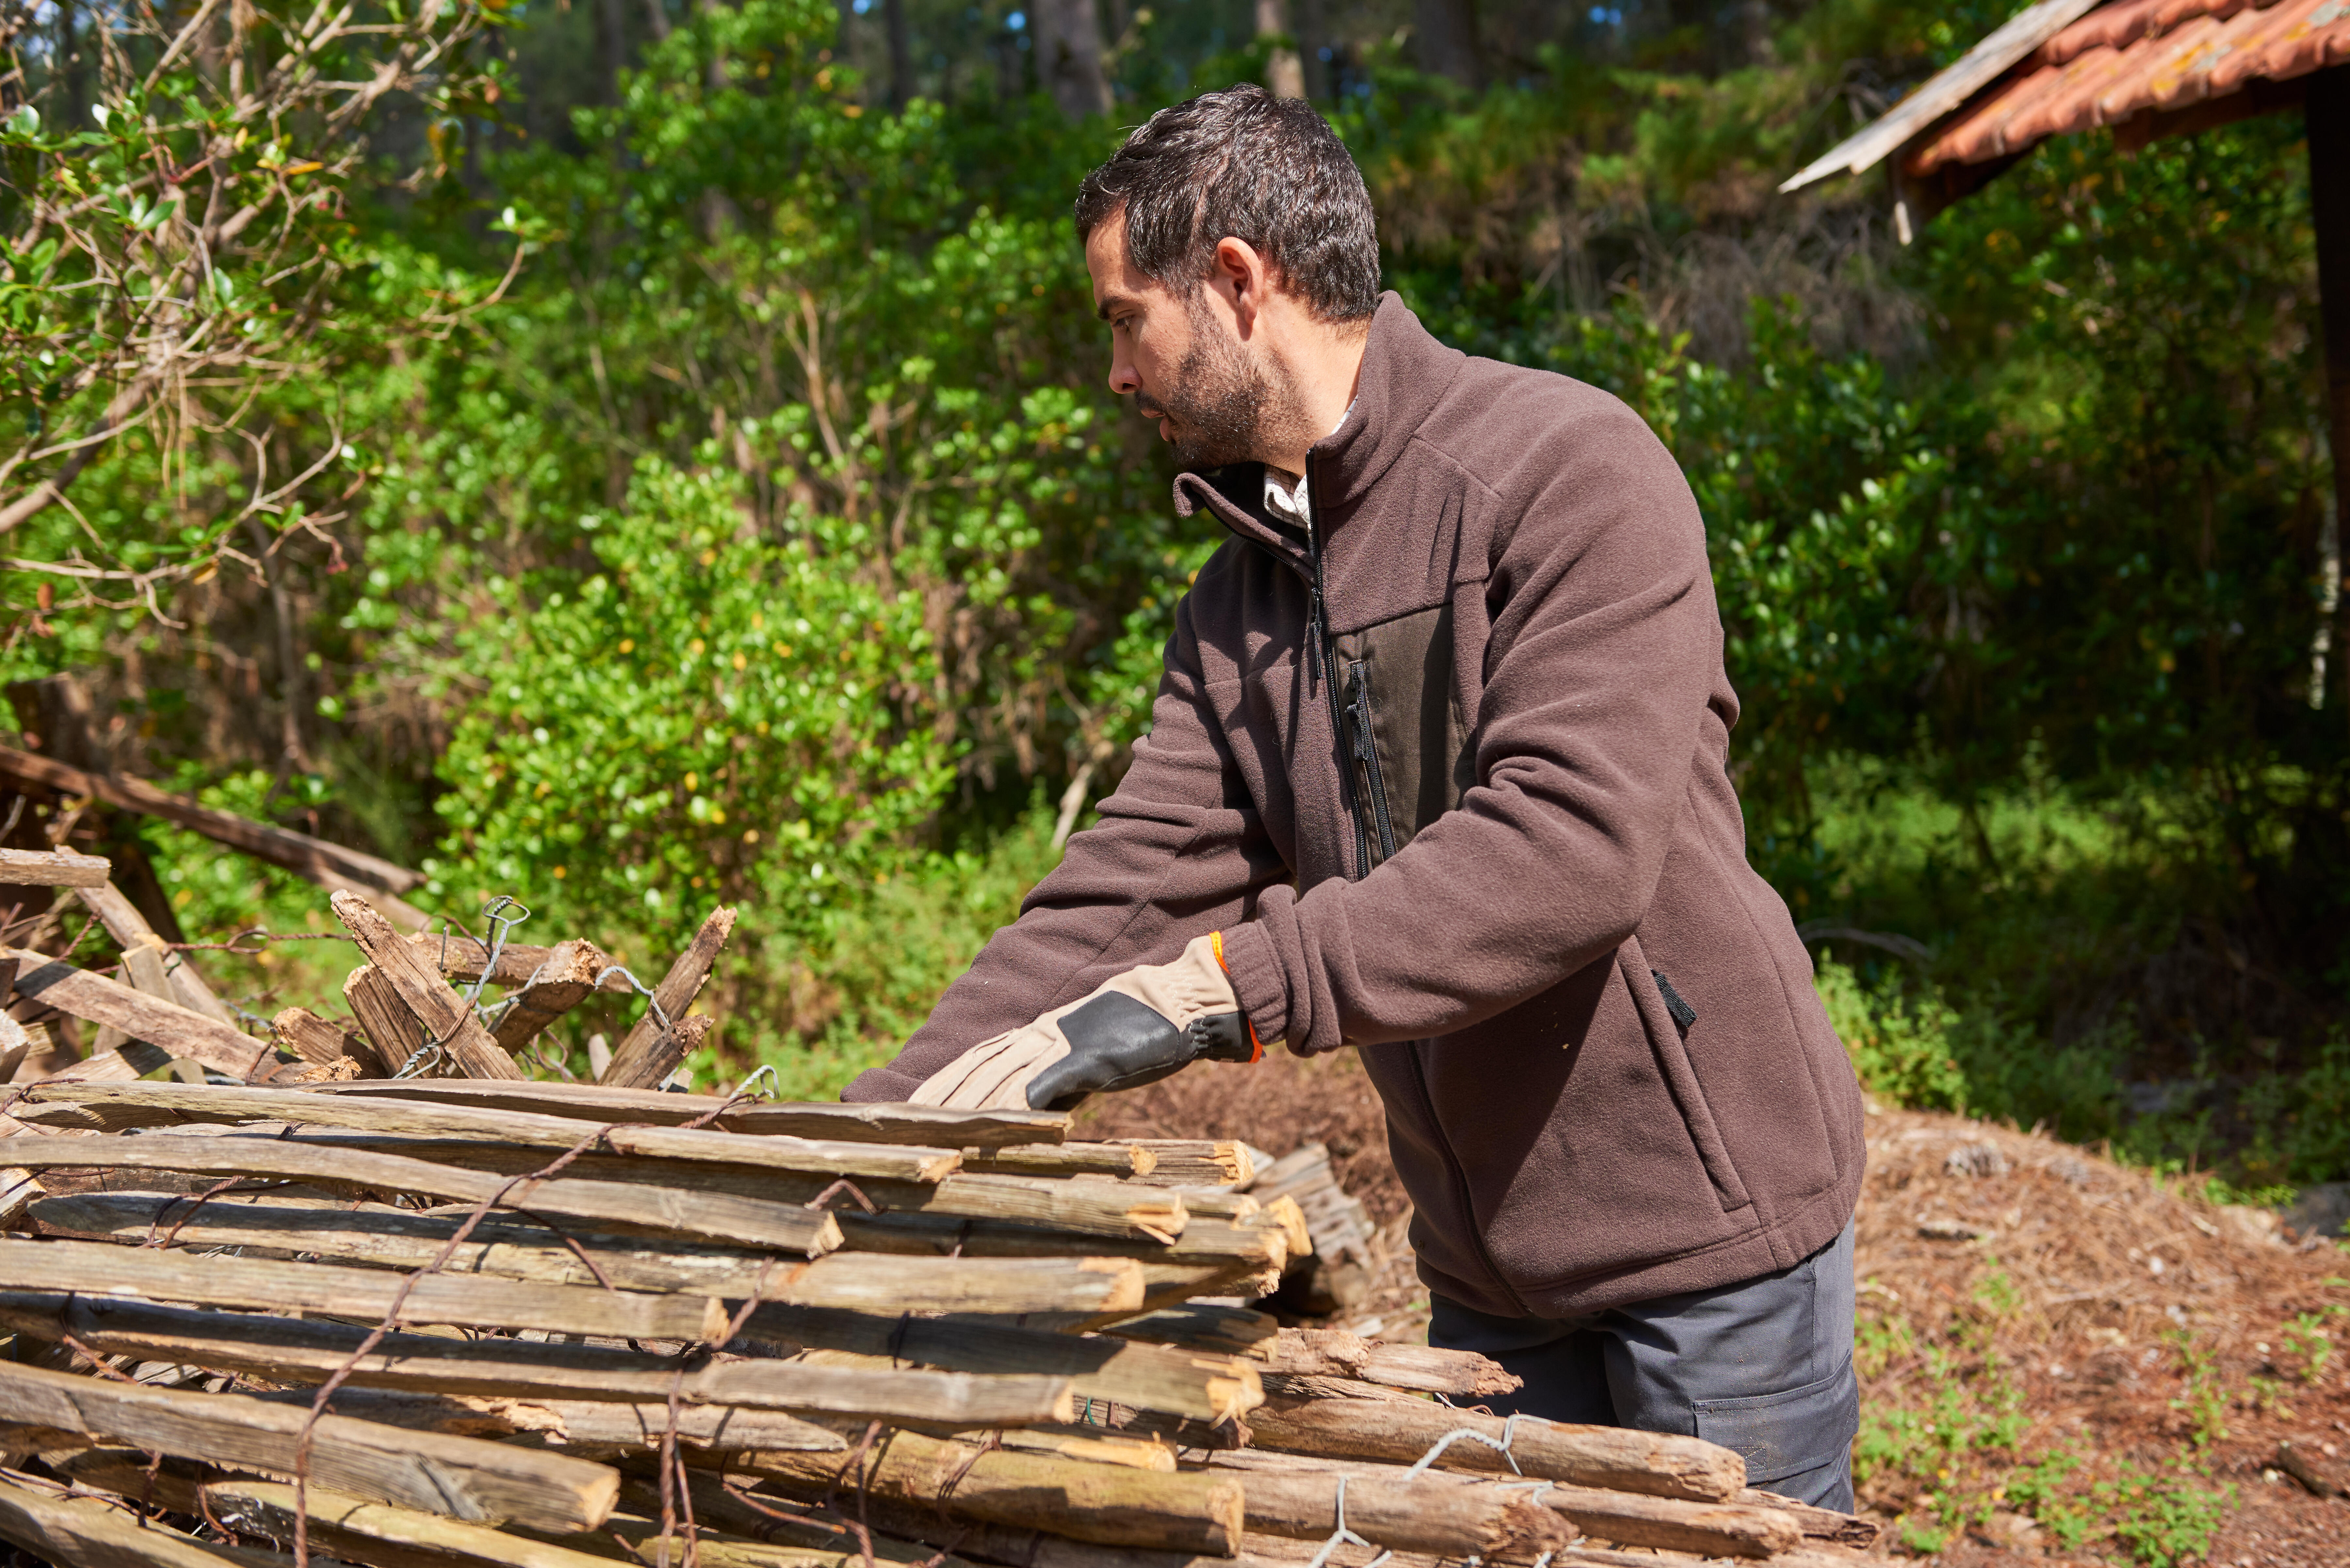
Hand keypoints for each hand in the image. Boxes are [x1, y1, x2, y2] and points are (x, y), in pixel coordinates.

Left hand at [909, 933, 1260, 1110]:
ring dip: (964, 1101)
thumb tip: (1033, 1108)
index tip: (912, 1106)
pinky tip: (992, 1121)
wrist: (1179, 1002)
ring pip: (998, 1073)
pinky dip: (1015, 1103)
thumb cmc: (1140, 1031)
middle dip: (939, 1094)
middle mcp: (1040, 1035)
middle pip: (976, 1066)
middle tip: (902, 1122)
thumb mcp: (1090, 1057)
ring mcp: (1060, 1044)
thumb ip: (1059, 1078)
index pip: (978, 1058)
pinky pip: (1042, 1083)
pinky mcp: (1085, 1058)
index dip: (945, 1081)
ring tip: (931, 1126)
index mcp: (1040, 1034)